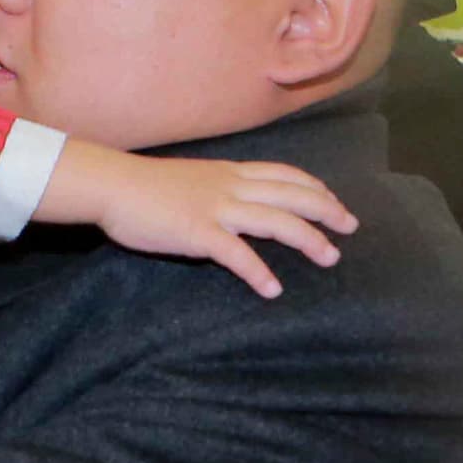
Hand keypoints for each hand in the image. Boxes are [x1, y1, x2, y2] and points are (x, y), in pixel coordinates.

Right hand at [34, 140, 356, 299]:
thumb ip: (216, 190)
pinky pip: (238, 254)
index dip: (314, 187)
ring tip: (329, 258)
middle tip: (350, 228)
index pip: (284, 174)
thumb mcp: (190, 179)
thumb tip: (232, 206)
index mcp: (229, 172)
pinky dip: (259, 272)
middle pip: (292, 194)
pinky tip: (272, 290)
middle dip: (327, 210)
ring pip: (277, 221)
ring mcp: (216, 208)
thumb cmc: (143, 186)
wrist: (111, 185)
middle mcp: (230, 186)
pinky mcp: (198, 232)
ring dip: (308, 240)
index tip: (334, 202)